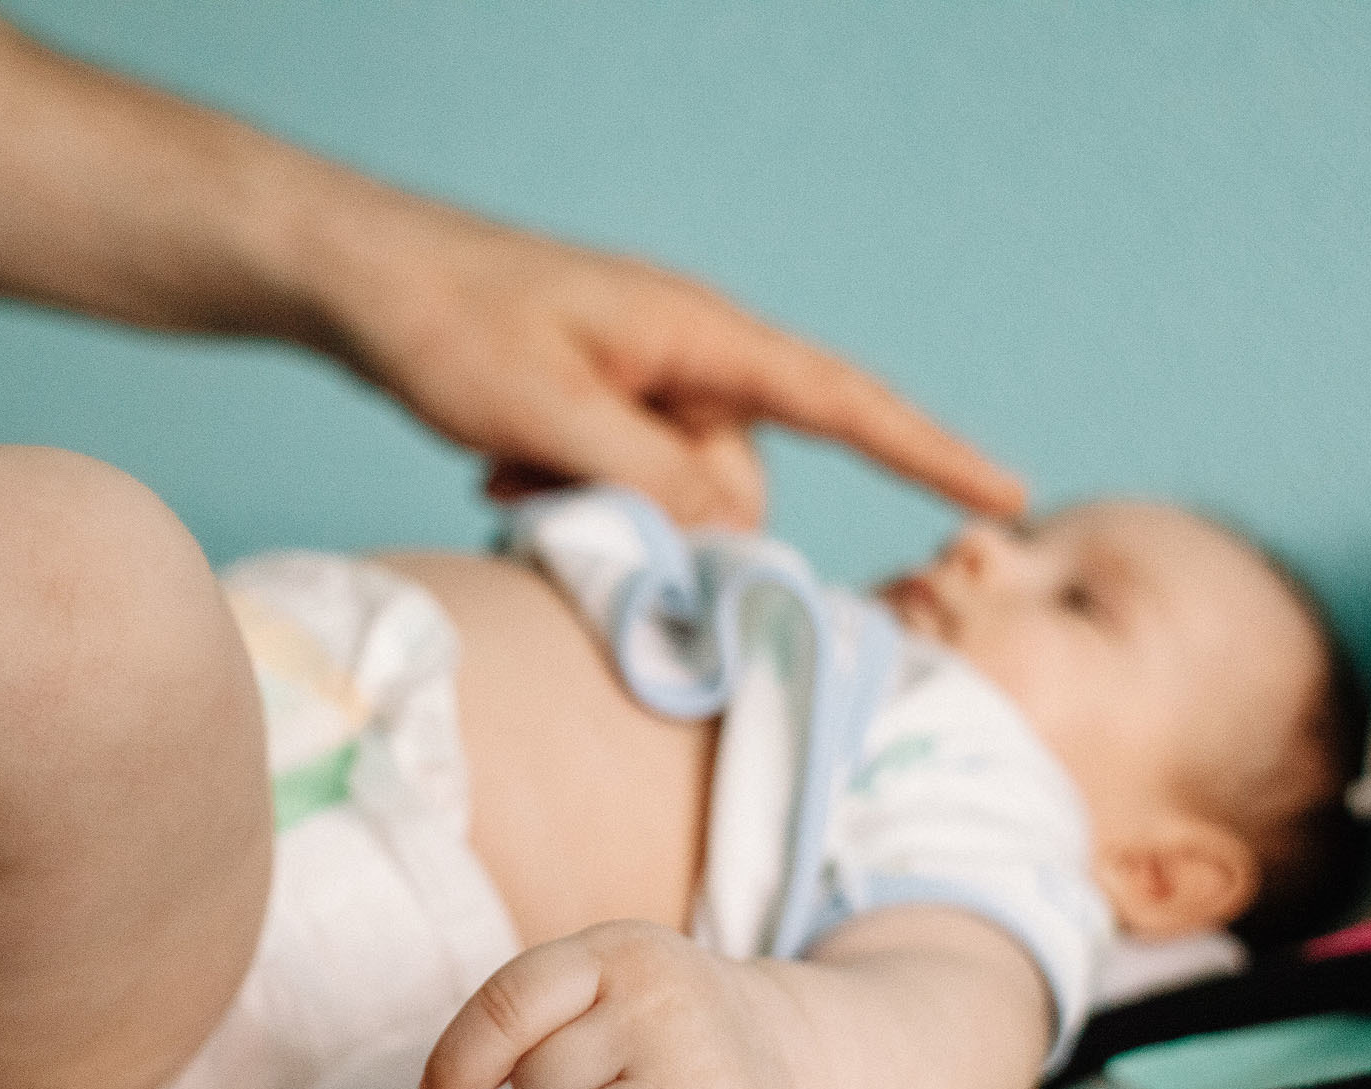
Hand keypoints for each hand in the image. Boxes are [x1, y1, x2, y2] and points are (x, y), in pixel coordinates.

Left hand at [305, 191, 1027, 530]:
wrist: (362, 280)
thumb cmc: (450, 327)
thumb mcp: (549, 413)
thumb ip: (650, 478)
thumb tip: (735, 527)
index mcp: (699, 337)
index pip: (842, 401)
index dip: (928, 452)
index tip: (1008, 493)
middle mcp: (689, 357)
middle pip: (738, 480)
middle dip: (668, 518)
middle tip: (551, 497)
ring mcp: (646, 380)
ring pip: (676, 492)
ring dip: (605, 507)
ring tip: (508, 475)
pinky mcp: (605, 401)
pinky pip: (626, 478)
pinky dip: (573, 491)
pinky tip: (498, 472)